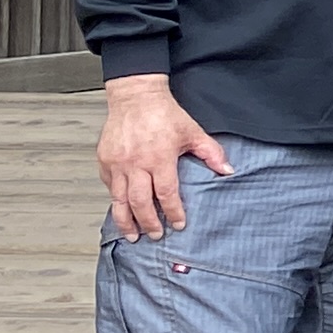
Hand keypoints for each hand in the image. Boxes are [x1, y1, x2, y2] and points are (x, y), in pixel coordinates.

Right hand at [98, 76, 232, 239]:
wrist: (135, 97)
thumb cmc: (163, 114)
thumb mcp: (193, 132)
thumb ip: (211, 153)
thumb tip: (228, 170)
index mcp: (158, 158)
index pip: (166, 193)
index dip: (173, 212)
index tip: (178, 224)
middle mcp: (135, 164)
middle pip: (140, 202)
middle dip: (148, 223)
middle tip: (156, 235)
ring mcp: (117, 163)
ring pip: (119, 200)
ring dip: (126, 220)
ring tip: (133, 235)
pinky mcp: (104, 160)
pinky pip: (109, 187)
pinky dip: (115, 200)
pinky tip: (122, 210)